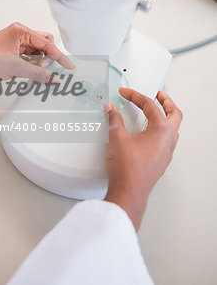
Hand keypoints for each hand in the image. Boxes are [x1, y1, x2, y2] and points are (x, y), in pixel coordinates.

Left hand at [0, 22, 73, 82]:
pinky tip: (36, 74)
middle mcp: (19, 34)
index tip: (69, 67)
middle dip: (49, 58)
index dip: (59, 56)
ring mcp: (16, 43)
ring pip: (38, 52)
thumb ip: (39, 73)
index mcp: (20, 30)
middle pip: (45, 45)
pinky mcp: (13, 53)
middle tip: (49, 72)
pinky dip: (35, 66)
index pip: (47, 43)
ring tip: (40, 75)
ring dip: (42, 63)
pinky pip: (30, 58)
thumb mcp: (15, 68)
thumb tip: (56, 79)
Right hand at [104, 88, 181, 230]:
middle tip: (159, 94)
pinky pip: (166, 140)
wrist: (129, 193)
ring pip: (173, 128)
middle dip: (167, 102)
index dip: (135, 96)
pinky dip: (160, 130)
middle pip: (174, 114)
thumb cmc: (127, 169)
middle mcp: (169, 140)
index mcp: (162, 130)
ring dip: (166, 117)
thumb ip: (114, 120)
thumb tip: (111, 110)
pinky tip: (148, 132)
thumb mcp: (117, 138)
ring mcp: (167, 152)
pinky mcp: (161, 161)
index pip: (150, 105)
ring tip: (156, 111)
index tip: (125, 92)